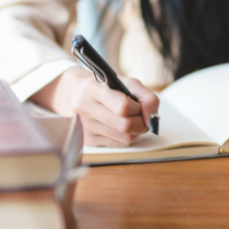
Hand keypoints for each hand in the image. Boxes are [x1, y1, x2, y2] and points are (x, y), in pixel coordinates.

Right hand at [30, 67, 159, 146]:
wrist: (76, 93)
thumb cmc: (107, 87)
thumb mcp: (128, 83)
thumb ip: (147, 97)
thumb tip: (153, 119)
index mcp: (93, 89)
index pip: (124, 107)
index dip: (139, 109)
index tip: (141, 107)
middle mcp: (84, 108)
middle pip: (126, 126)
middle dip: (142, 123)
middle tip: (142, 117)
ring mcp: (84, 126)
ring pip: (125, 138)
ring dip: (136, 130)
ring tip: (131, 119)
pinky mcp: (87, 140)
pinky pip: (119, 144)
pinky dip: (127, 137)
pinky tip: (120, 126)